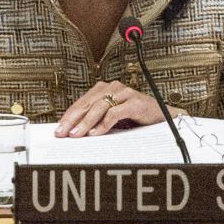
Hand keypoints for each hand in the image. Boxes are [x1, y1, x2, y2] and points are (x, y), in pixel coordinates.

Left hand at [54, 81, 178, 137]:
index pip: (82, 102)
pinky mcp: (135, 102)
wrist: (164, 117)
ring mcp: (124, 93)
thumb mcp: (112, 119)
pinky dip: (104, 124)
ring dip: (86, 123)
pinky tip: (96, 133)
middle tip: (63, 133)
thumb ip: (96, 121)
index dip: (69, 115)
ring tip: (77, 135)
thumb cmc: (136, 118)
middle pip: (88, 103)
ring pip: (99, 107)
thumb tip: (74, 132)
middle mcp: (113, 87)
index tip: (59, 129)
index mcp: (105, 89)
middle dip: (73, 120)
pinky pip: (115, 113)